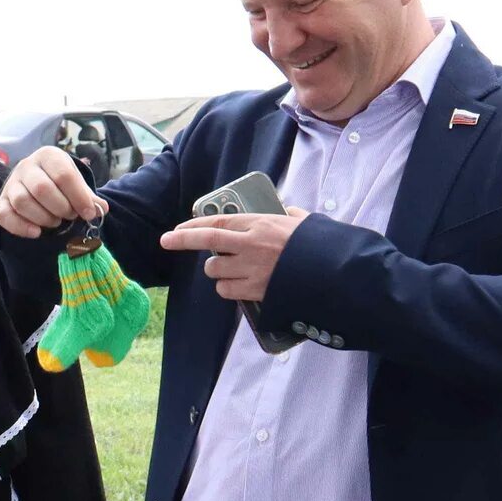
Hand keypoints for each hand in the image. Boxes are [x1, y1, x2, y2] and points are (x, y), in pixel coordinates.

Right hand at [0, 146, 105, 238]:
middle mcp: (26, 166)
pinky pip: (5, 216)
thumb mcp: (76, 183)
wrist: (37, 179)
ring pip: (22, 202)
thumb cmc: (59, 182)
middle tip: (70, 216)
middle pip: (42, 189)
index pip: (63, 175)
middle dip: (61, 208)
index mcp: (48, 156)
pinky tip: (36, 232)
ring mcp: (11, 183)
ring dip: (44, 218)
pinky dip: (21, 227)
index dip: (79, 198)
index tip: (89, 213)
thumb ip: (88, 197)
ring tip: (55, 222)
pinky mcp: (1, 201)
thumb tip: (101, 209)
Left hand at [157, 209, 308, 301]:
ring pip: (215, 271)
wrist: (333, 274)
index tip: (176, 228)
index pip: (217, 223)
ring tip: (232, 269)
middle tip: (168, 241)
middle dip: (183, 241)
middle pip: (206, 243)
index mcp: (261, 224)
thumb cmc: (320, 246)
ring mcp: (251, 269)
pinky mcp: (254, 291)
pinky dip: (229, 289)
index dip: (192, 225)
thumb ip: (289, 215)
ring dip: (218, 270)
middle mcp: (250, 245)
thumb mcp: (303, 222)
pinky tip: (241, 285)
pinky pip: (227, 291)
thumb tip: (285, 209)